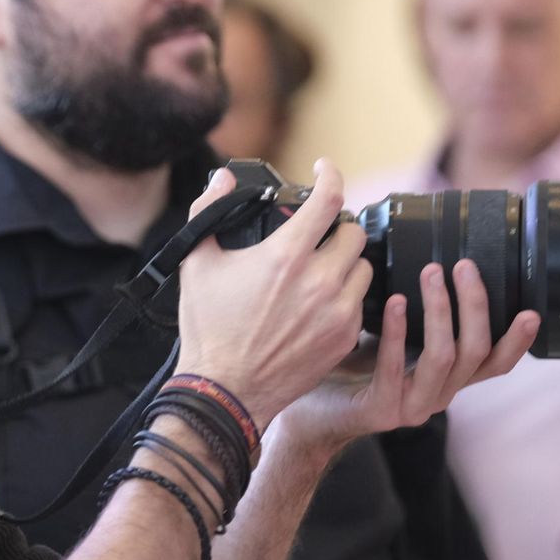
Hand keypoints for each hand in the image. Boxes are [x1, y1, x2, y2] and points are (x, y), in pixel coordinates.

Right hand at [175, 158, 371, 429]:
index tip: (323, 169)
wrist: (226, 389)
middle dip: (336, 227)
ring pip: (362, 267)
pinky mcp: (345, 337)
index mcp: (286, 255)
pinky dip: (345, 296)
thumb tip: (222, 179)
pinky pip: (360, 303)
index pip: (329, 199)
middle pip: (353, 233)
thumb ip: (208, 211)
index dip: (330, 174)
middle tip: (318, 233)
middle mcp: (320, 280)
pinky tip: (321, 302)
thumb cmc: (208, 328)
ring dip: (345, 261)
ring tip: (321, 269)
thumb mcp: (197, 263)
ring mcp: (338, 311)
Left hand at [276, 259, 538, 451]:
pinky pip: (396, 369)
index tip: (531, 310)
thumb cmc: (350, 367)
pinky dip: (398, 333)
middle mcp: (438, 394)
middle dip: (474, 305)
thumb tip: (427, 256)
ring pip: (444, 358)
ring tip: (431, 273)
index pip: (495, 363)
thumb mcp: (391, 337)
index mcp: (446, 378)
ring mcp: (412, 406)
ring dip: (440, 311)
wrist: (308, 410)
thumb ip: (414, 312)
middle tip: (463, 266)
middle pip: (476, 351)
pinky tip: (395, 304)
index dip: (517, 341)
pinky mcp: (382, 410)